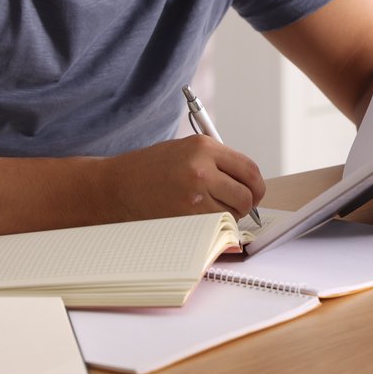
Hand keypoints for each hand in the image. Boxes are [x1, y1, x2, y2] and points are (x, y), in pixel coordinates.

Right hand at [93, 136, 265, 222]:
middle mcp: (202, 168)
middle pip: (247, 194)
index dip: (256, 186)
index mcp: (204, 147)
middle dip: (246, 205)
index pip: (250, 169)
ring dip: (229, 217)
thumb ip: (217, 161)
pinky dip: (213, 226)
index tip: (253, 193)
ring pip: (234, 214)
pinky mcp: (186, 217)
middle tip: (235, 207)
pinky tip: (197, 218)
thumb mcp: (185, 151)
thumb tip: (247, 182)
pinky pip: (216, 225)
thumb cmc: (150, 169)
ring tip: (209, 210)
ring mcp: (194, 194)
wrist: (117, 186)